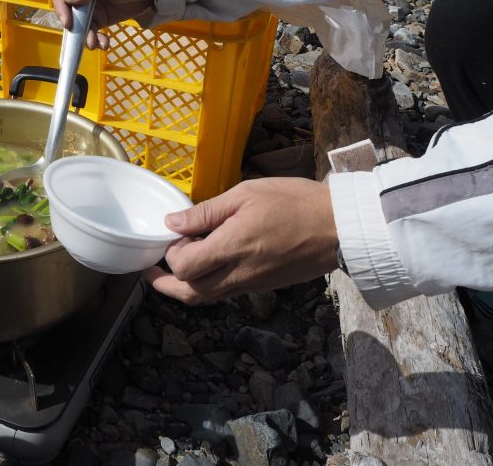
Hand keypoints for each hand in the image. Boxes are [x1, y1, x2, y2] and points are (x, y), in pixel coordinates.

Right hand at [51, 0, 153, 48]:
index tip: (68, 22)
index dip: (61, 7)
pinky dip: (96, 39)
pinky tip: (104, 43)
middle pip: (68, 12)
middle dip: (75, 28)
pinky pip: (91, 31)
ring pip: (79, 25)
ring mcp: (90, 7)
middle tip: (84, 38)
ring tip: (96, 44)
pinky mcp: (98, 18)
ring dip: (85, 37)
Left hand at [145, 177, 338, 303]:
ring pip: (207, 298)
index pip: (184, 267)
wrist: (341, 228)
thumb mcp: (247, 194)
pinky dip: (208, 285)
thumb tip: (173, 222)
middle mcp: (238, 274)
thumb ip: (207, 212)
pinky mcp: (263, 286)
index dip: (170, 253)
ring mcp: (252, 285)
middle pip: (189, 294)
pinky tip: (207, 264)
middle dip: (164, 284)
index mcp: (232, 248)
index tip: (174, 233)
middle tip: (151, 268)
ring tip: (173, 268)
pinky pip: (226, 293)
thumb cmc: (295, 202)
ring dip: (184, 287)